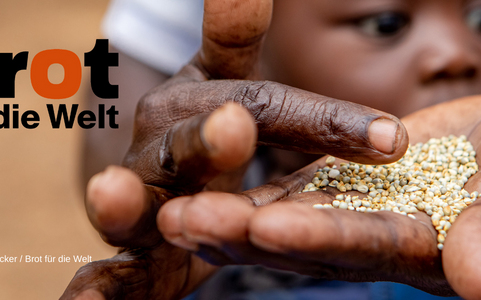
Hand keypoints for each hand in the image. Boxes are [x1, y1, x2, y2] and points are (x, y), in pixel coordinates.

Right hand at [60, 0, 409, 297]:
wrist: (152, 189)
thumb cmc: (203, 135)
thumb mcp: (223, 85)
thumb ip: (234, 38)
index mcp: (193, 107)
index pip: (262, 105)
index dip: (321, 120)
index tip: (390, 139)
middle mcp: (157, 152)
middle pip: (182, 146)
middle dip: (206, 140)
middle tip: (235, 125)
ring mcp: (133, 205)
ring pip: (128, 206)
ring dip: (121, 203)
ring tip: (112, 194)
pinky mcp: (126, 257)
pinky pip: (105, 277)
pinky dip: (90, 292)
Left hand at [158, 95, 480, 299]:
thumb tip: (479, 286)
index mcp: (426, 255)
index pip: (365, 247)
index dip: (318, 237)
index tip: (266, 226)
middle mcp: (379, 244)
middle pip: (306, 241)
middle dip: (246, 234)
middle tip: (183, 221)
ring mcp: (357, 216)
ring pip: (286, 218)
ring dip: (230, 214)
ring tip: (170, 207)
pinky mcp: (344, 186)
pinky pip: (293, 188)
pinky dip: (251, 186)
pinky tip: (203, 179)